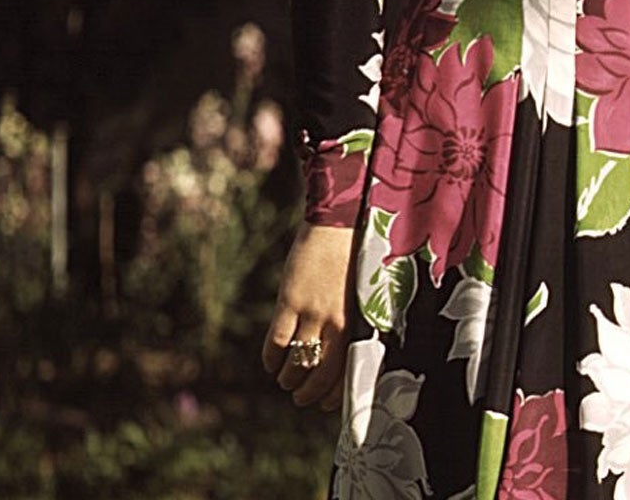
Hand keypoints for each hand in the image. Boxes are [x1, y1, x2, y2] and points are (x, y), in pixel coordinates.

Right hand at [261, 221, 354, 410]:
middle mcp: (336, 321)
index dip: (332, 394)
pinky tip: (270, 363)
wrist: (340, 224)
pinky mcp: (290, 301)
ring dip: (288, 377)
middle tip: (299, 397)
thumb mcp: (359, 293)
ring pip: (296, 361)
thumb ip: (350, 322)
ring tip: (285, 380)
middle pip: (320, 372)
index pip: (345, 370)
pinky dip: (271, 357)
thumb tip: (341, 351)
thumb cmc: (354, 257)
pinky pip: (277, 341)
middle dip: (308, 392)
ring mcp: (312, 311)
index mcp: (356, 320)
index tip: (323, 405)